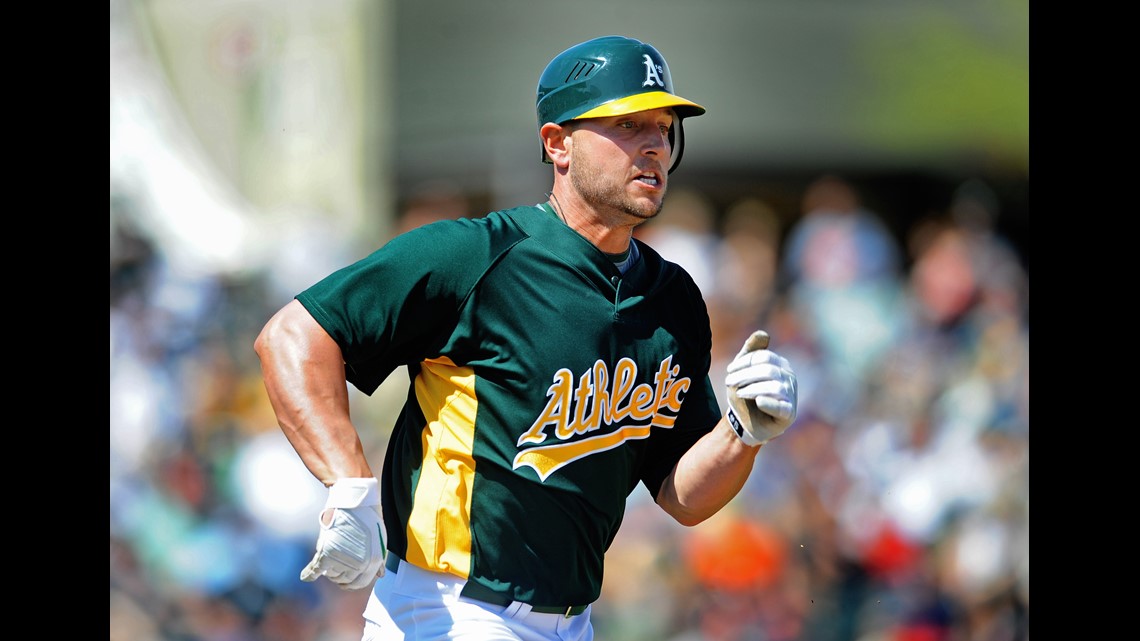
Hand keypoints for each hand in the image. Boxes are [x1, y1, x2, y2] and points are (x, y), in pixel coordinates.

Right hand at [300, 477, 386, 589]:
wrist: (354, 501)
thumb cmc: (368, 517)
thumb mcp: (380, 540)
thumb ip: (379, 560)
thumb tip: (380, 575)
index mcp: (373, 561)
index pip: (360, 583)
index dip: (353, 583)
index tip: (347, 582)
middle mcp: (358, 564)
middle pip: (344, 580)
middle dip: (341, 576)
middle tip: (338, 567)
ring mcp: (342, 559)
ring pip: (332, 574)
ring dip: (330, 569)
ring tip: (332, 557)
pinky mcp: (327, 552)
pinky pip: (316, 568)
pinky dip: (310, 573)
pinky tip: (306, 577)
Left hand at [724, 331, 797, 446]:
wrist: (745, 422)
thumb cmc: (745, 393)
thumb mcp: (743, 371)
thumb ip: (751, 351)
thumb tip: (763, 333)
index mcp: (780, 365)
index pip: (763, 357)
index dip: (744, 362)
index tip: (729, 371)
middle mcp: (789, 378)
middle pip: (767, 370)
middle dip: (745, 376)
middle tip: (729, 382)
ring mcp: (791, 396)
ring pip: (774, 387)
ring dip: (752, 389)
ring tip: (739, 393)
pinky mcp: (788, 414)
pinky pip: (781, 407)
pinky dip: (769, 403)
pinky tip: (758, 401)